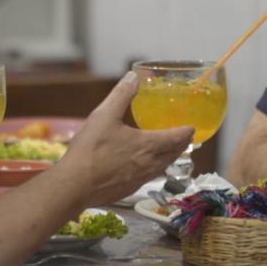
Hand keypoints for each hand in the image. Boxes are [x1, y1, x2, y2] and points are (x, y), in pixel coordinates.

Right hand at [59, 72, 193, 206]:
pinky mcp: (129, 189)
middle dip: (181, 144)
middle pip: (174, 154)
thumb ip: (121, 94)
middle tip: (184, 137)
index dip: (186, 132)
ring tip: (168, 149)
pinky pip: (149, 177)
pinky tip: (144, 165)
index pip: (176, 138)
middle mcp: (149, 164)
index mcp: (147, 145)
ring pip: (162, 167)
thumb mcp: (104, 115)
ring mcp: (139, 179)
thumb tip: (133, 76)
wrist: (74, 186)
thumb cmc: (90, 150)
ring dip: (169, 157)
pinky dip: (155, 168)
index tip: (192, 127)